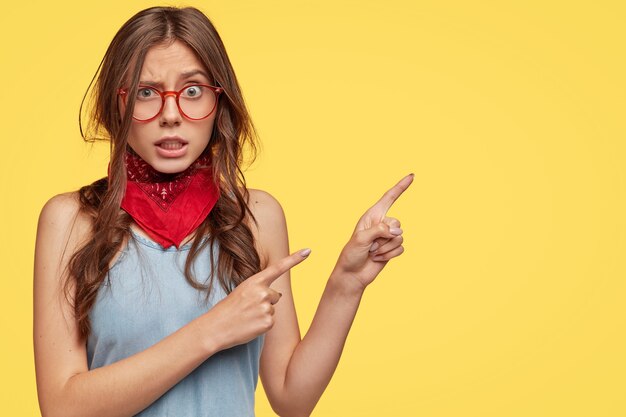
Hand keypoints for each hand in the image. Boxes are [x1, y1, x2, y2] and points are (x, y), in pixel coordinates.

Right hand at [206, 249, 310, 350]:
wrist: (215, 328)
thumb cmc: (227, 310)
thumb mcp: (242, 292)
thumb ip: (260, 289)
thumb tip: (280, 295)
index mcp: (254, 281)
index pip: (278, 268)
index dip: (294, 259)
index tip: (308, 250)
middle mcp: (262, 292)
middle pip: (275, 296)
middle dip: (265, 302)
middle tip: (247, 309)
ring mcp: (266, 307)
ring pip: (272, 310)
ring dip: (262, 315)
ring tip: (246, 318)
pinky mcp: (268, 322)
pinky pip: (271, 322)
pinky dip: (262, 325)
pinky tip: (250, 326)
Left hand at [333, 173, 413, 290]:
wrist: (352, 274)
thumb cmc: (351, 254)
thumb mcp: (361, 238)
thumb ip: (379, 230)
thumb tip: (397, 230)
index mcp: (372, 215)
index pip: (389, 197)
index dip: (401, 186)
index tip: (412, 176)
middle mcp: (381, 223)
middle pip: (397, 223)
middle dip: (386, 236)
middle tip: (371, 245)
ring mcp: (387, 236)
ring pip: (400, 237)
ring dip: (386, 248)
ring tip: (372, 252)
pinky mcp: (392, 248)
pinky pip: (401, 248)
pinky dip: (389, 255)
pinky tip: (377, 258)